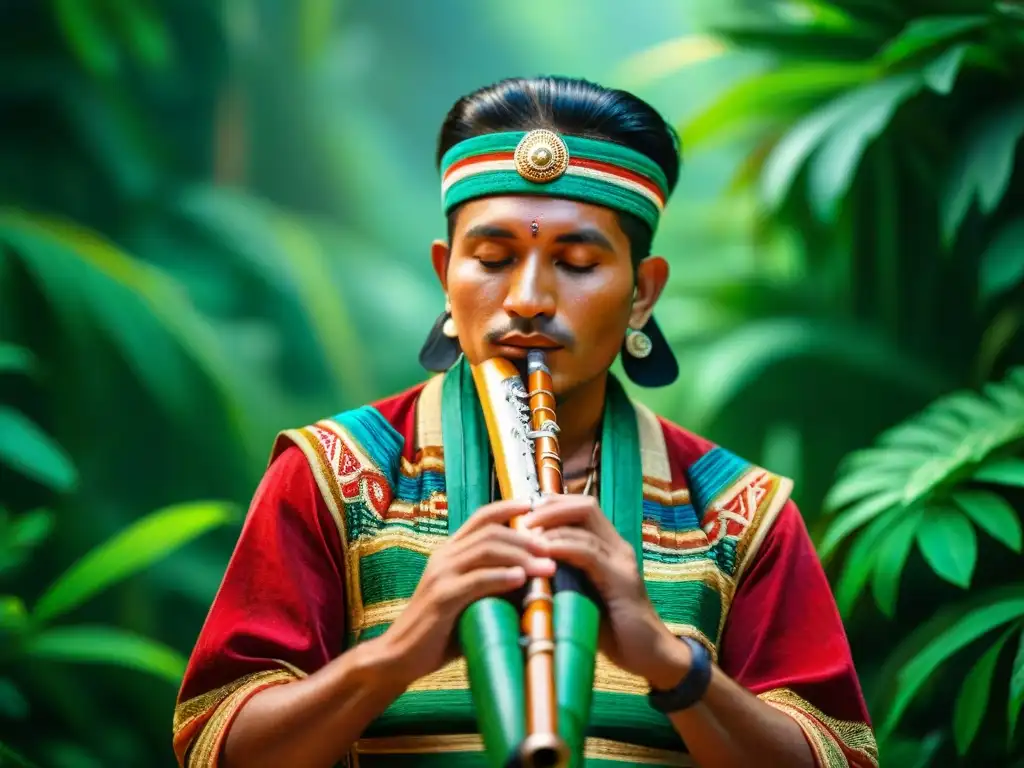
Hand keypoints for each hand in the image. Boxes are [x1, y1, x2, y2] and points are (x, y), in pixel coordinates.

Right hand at [383, 500, 555, 685]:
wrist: (400, 656)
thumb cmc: (440, 630)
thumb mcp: (469, 600)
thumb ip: (493, 586)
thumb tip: (534, 581)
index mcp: (449, 552)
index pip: (481, 518)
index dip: (508, 507)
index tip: (535, 507)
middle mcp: (444, 556)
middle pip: (490, 531)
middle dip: (525, 538)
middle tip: (552, 549)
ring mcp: (441, 575)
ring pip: (486, 550)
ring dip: (521, 556)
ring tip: (547, 567)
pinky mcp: (442, 597)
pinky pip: (476, 580)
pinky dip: (502, 577)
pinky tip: (522, 579)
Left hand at [522, 496, 689, 689]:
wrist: (651, 656)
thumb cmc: (612, 631)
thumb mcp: (582, 596)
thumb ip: (563, 577)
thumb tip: (524, 569)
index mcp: (609, 549)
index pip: (582, 509)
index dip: (554, 505)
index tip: (525, 514)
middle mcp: (618, 548)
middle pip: (585, 507)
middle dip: (550, 507)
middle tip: (523, 521)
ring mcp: (621, 561)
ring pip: (586, 522)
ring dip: (551, 524)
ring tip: (525, 533)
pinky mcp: (621, 579)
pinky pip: (589, 552)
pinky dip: (563, 547)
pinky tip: (543, 551)